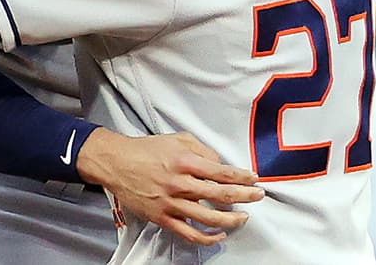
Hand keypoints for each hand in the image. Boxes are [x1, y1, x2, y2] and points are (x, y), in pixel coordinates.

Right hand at [75, 128, 263, 245]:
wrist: (117, 163)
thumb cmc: (146, 150)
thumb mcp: (177, 138)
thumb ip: (201, 149)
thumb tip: (219, 163)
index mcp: (185, 161)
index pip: (222, 172)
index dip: (242, 177)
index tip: (253, 179)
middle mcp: (180, 183)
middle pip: (221, 195)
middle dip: (245, 196)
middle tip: (258, 196)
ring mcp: (172, 203)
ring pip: (209, 217)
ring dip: (232, 219)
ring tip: (244, 217)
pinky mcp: (163, 217)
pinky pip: (190, 233)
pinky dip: (208, 237)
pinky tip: (219, 235)